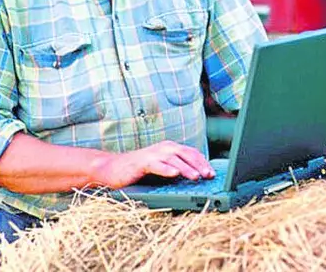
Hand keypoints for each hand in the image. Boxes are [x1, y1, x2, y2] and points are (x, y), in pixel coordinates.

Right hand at [91, 141, 214, 189]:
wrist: (113, 168)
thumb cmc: (139, 170)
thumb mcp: (162, 167)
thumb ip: (176, 169)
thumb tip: (196, 178)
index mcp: (170, 148)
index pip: (192, 153)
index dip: (203, 162)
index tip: (213, 173)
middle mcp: (164, 148)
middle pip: (186, 154)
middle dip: (200, 165)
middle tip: (209, 176)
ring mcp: (153, 154)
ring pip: (174, 159)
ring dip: (186, 168)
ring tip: (196, 177)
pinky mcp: (142, 162)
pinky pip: (157, 164)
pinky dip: (166, 168)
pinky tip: (174, 173)